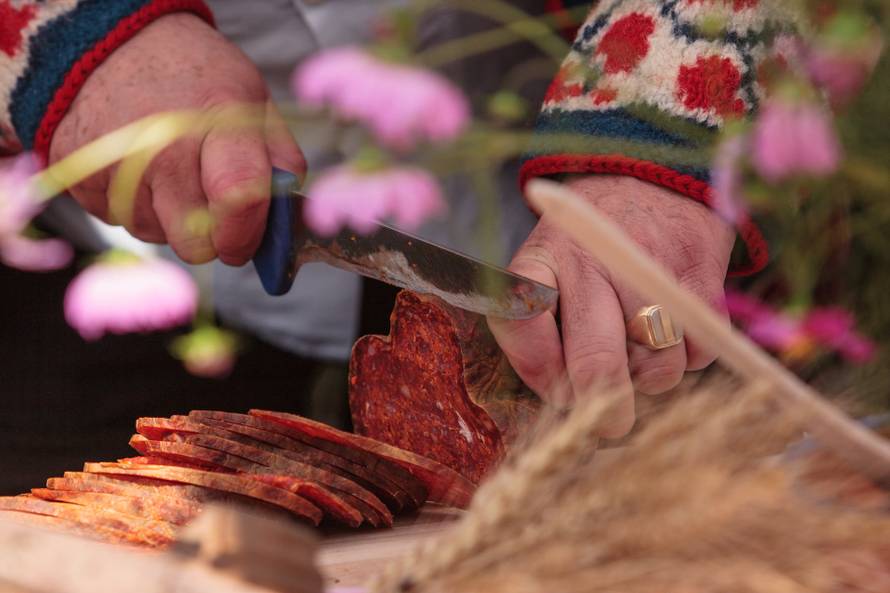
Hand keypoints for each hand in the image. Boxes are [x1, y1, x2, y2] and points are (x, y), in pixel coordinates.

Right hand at [49, 13, 305, 264]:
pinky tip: (140, 170)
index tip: (246, 243)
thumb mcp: (253, 100)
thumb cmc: (195, 78)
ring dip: (171, 220)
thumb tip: (289, 220)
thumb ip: (280, 160)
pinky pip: (121, 222)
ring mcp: (116, 163)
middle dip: (211, 239)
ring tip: (172, 173)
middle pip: (194, 240)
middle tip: (213, 213)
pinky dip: (138, 207)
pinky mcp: (81, 176)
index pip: (239, 196)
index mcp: (218, 121)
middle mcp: (162, 145)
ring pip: (157, 236)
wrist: (108, 44)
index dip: (246, 234)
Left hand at [490, 175, 733, 436]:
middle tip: (611, 424)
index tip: (556, 386)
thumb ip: (540, 335)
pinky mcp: (701, 273)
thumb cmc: (588, 251)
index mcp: (541, 262)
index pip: (521, 324)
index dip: (539, 369)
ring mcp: (649, 266)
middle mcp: (589, 260)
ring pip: (659, 366)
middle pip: (597, 363)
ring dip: (653, 375)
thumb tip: (567, 405)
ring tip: (641, 345)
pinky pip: (700, 352)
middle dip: (604, 412)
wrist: (652, 180)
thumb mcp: (547, 273)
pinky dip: (692, 354)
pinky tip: (676, 326)